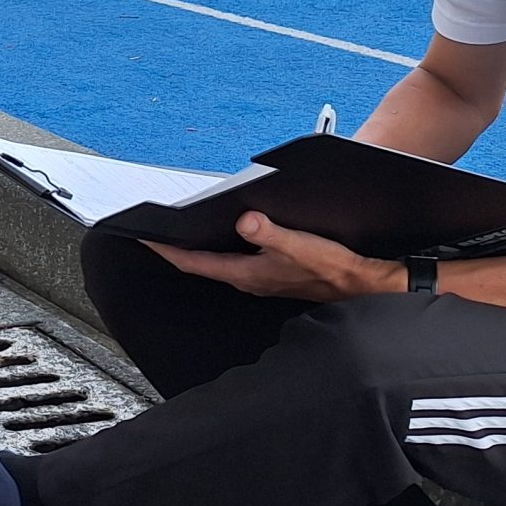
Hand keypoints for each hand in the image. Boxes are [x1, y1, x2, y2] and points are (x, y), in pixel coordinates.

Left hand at [146, 212, 405, 302]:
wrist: (362, 284)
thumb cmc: (334, 268)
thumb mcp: (301, 245)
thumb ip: (271, 234)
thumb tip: (244, 221)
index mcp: (247, 273)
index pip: (194, 262)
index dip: (166, 249)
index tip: (144, 237)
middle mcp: (247, 278)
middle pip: (200, 263)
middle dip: (175, 247)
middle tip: (152, 232)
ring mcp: (257, 278)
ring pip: (216, 262)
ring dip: (197, 248)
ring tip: (178, 232)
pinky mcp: (270, 273)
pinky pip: (234, 260)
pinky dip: (220, 249)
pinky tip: (222, 236)